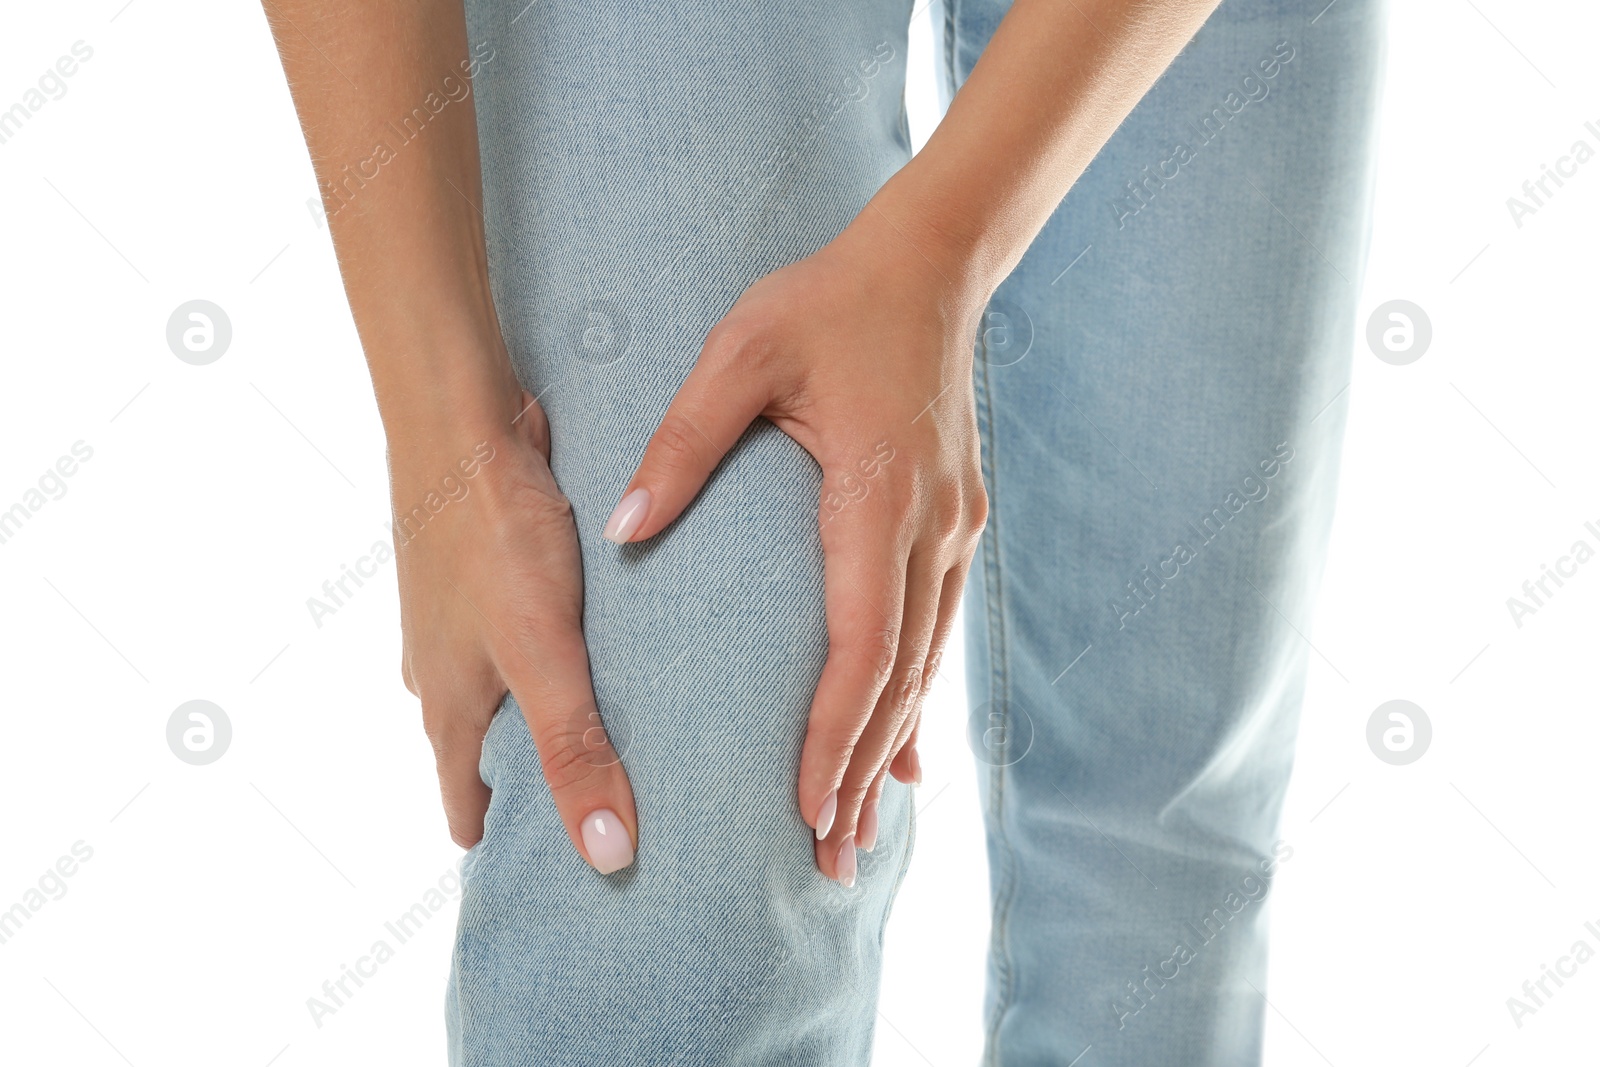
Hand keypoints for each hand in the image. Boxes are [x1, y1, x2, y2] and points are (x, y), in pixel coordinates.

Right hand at [393, 388, 636, 873]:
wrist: (461, 419)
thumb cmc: (496, 537)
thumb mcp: (543, 654)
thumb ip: (575, 748)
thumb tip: (607, 855)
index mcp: (447, 708)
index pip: (467, 809)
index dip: (506, 848)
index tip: (554, 881)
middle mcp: (442, 673)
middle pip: (487, 757)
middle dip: (534, 790)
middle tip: (605, 815)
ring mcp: (455, 621)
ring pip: (501, 695)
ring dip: (547, 721)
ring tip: (617, 736)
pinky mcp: (483, 574)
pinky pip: (517, 640)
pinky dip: (551, 660)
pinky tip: (601, 648)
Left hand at [601, 213, 988, 883]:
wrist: (930, 264)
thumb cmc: (828, 301)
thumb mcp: (741, 352)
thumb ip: (681, 443)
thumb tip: (622, 528)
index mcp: (876, 494)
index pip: (860, 643)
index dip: (835, 732)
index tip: (807, 804)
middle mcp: (930, 526)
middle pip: (898, 676)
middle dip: (865, 772)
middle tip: (835, 859)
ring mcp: (955, 527)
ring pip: (924, 663)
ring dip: (894, 747)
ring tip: (865, 828)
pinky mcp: (957, 521)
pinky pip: (936, 629)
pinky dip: (914, 695)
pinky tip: (904, 745)